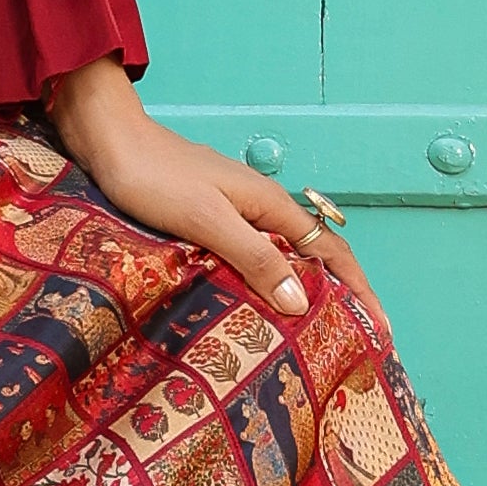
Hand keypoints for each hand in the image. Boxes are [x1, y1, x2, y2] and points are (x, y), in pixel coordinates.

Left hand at [42, 62, 364, 325]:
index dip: (360, 291)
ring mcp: (232, 211)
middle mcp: (259, 207)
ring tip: (306, 338)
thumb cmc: (153, 176)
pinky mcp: (206, 217)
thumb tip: (302, 301)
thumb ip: (254, 257)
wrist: (107, 139)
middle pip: (312, 257)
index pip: (331, 253)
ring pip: (279, 258)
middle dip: (337, 297)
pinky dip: (260, 284)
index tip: (380, 331)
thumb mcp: (207, 221)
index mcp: (269, 206)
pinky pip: (248, 256)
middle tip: (348, 345)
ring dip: (298, 293)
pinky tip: (248, 308)